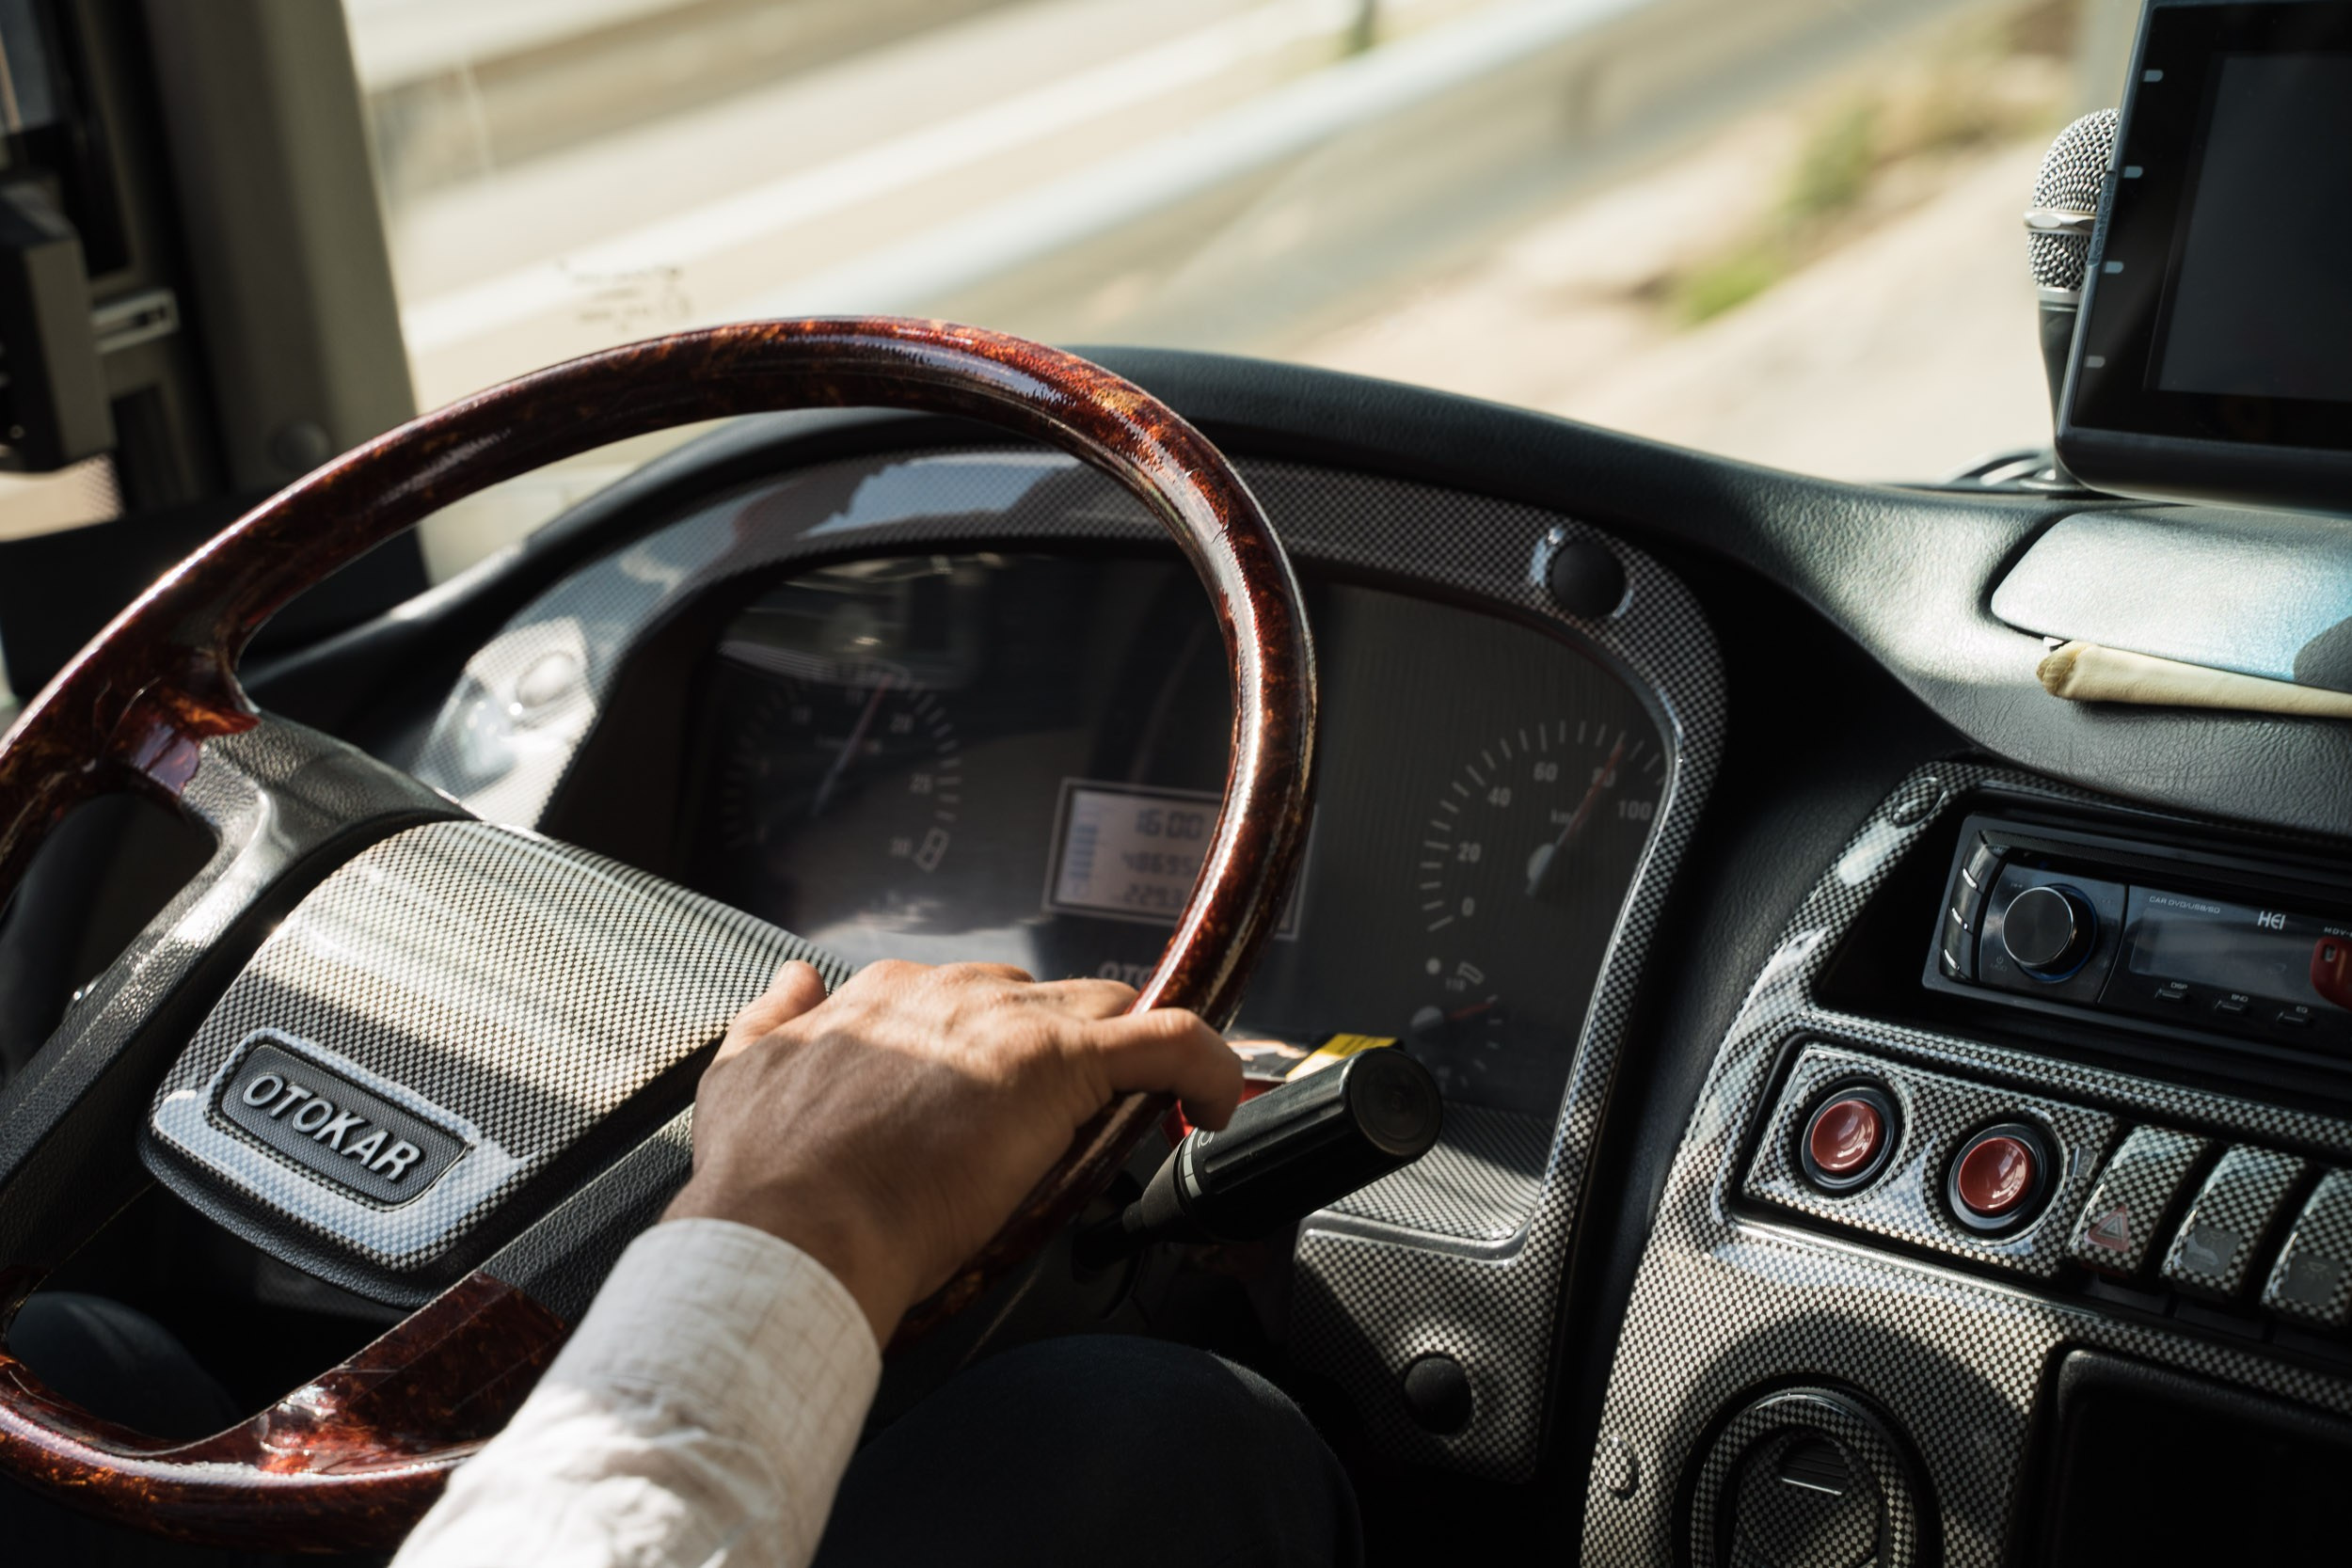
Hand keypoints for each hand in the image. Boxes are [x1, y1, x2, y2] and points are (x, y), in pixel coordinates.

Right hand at [664, 959, 1241, 1343]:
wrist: (791, 1233)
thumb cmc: (768, 1183)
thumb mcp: (743, 1073)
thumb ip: (773, 1019)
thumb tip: (795, 982)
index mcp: (883, 998)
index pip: (969, 999)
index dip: (997, 1045)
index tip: (1004, 1093)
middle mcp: (948, 993)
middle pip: (1044, 999)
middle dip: (1067, 1048)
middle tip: (1071, 1120)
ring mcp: (1008, 1024)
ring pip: (1106, 1008)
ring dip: (1132, 1055)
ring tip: (1149, 1111)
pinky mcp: (1060, 1064)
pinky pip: (1168, 1040)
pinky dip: (1207, 1063)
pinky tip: (1218, 1099)